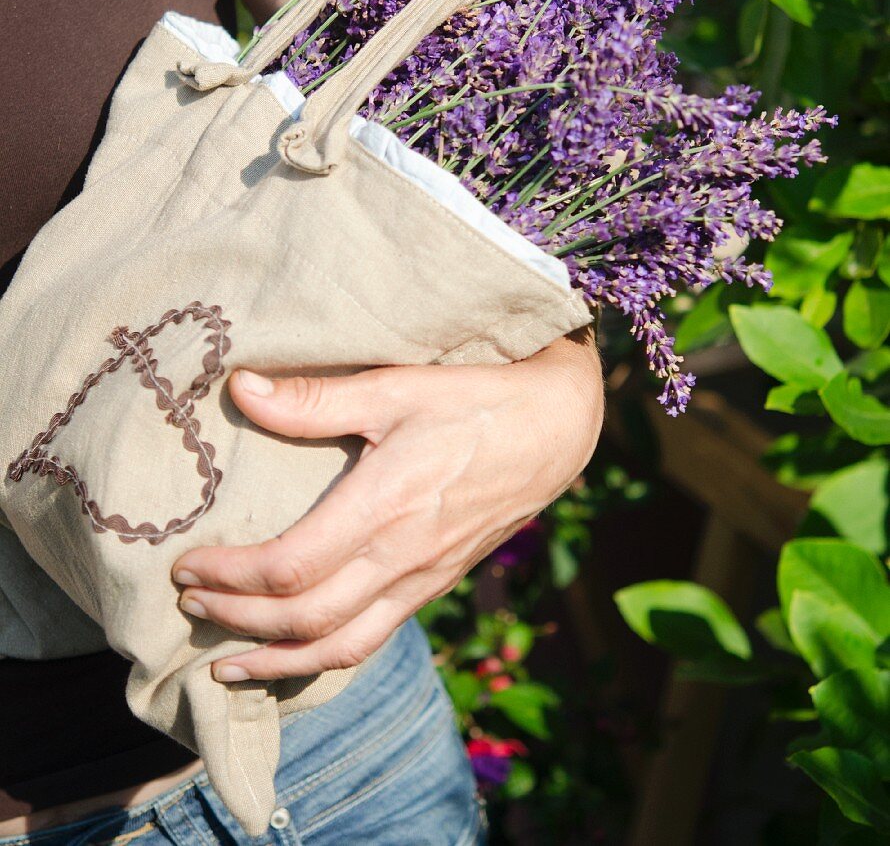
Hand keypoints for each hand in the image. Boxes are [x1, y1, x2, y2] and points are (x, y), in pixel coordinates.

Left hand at [171, 329, 603, 681]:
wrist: (554, 430)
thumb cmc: (474, 400)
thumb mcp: (396, 387)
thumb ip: (315, 398)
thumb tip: (240, 387)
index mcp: (386, 505)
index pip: (290, 568)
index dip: (230, 578)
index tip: (187, 567)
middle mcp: (403, 555)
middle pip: (305, 618)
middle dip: (237, 621)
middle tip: (188, 606)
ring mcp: (423, 578)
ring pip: (342, 646)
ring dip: (278, 661)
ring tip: (226, 666)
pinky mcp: (436, 583)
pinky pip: (374, 638)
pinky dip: (327, 658)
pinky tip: (299, 653)